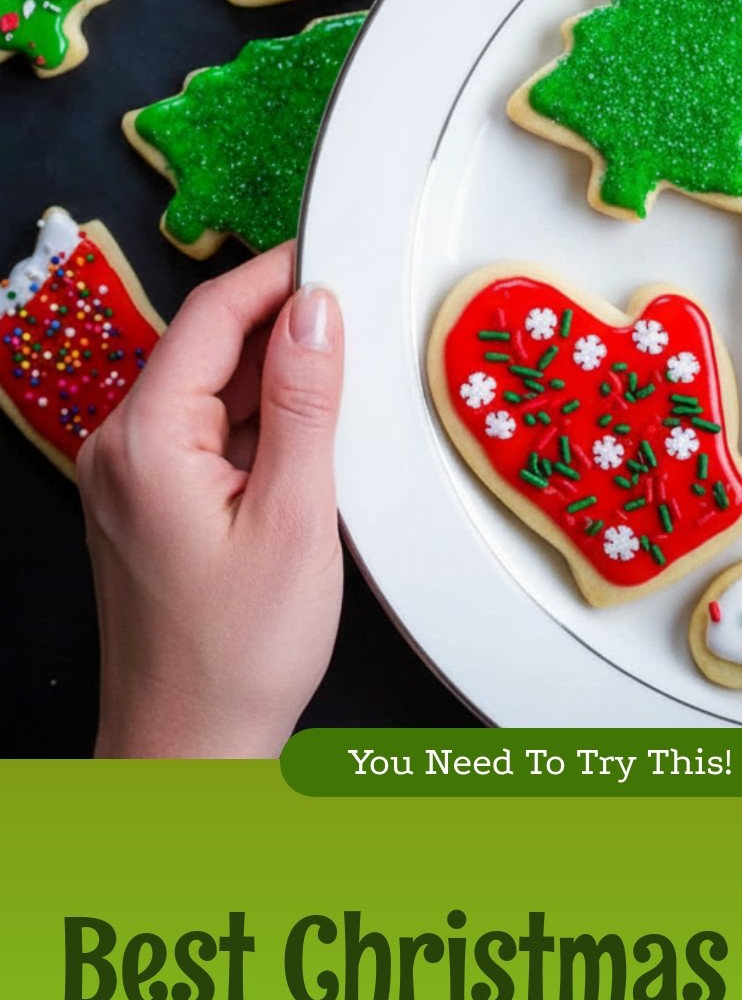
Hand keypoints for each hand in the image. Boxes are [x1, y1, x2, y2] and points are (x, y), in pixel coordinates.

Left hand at [80, 244, 344, 758]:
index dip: (279, 274)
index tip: (336, 252)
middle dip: (285, 329)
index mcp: (146, 439)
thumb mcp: (296, 517)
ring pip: (211, 393)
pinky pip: (205, 437)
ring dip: (276, 383)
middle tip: (362, 326)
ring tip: (346, 398)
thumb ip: (306, 403)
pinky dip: (259, 429)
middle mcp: (121, 448)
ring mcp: (129, 478)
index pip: (213, 315)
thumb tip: (316, 309)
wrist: (189, 747)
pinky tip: (308, 452)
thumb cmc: (236, 654)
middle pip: (208, 349)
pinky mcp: (148, 507)